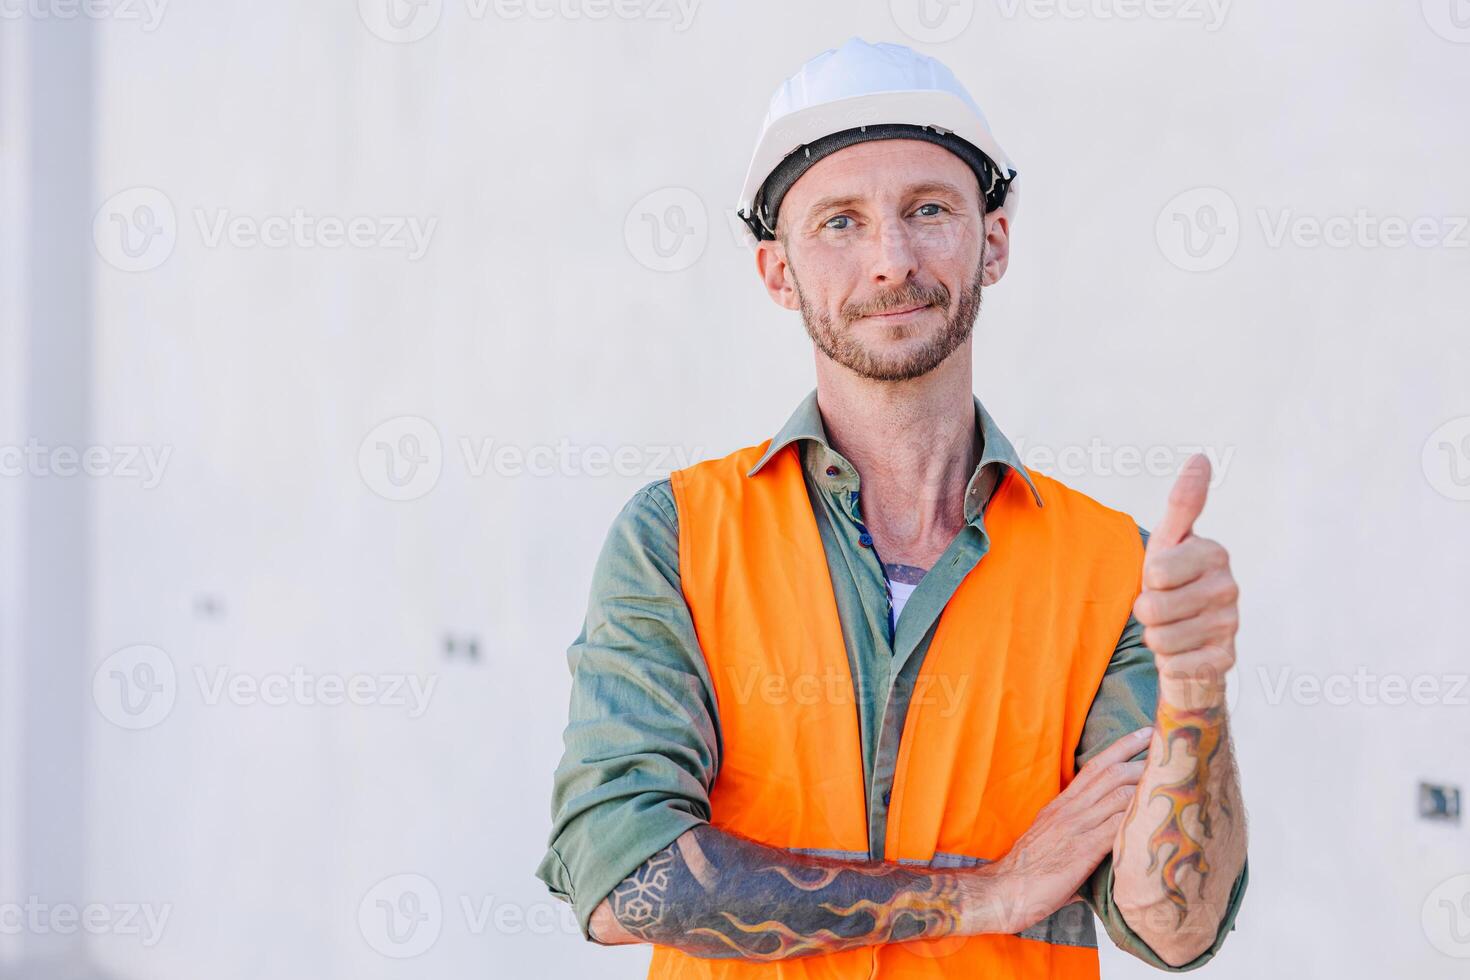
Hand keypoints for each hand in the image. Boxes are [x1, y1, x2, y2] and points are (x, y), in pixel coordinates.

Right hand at [980, 725, 1152, 933]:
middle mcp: (1069, 810)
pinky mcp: (1083, 850)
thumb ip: (1076, 836)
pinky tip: (1158, 814)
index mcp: (1061, 806)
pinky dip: (1138, 818)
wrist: (1004, 890)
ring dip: (1146, 785)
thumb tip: (1101, 848)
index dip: (1121, 747)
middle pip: (1111, 774)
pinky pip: (1117, 826)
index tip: (1144, 734)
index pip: (1094, 767)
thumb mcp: (1049, 842)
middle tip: (1168, 750)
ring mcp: (1076, 828)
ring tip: (1173, 778)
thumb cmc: (1027, 872)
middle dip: (1142, 760)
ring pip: (1118, 795)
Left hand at [1134, 454, 1238, 708]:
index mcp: (1214, 553)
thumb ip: (1184, 502)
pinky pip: (1175, 664)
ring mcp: (1231, 625)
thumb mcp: (1170, 540)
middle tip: (1160, 606)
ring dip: (1155, 637)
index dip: (1147, 578)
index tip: (1160, 576)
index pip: (1155, 571)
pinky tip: (1183, 651)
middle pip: (1153, 607)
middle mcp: (1230, 588)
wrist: (1187, 635)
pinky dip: (1169, 661)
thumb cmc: (1171, 581)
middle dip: (1146, 611)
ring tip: (1171, 627)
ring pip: (1160, 639)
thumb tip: (1201, 457)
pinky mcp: (1225, 660)